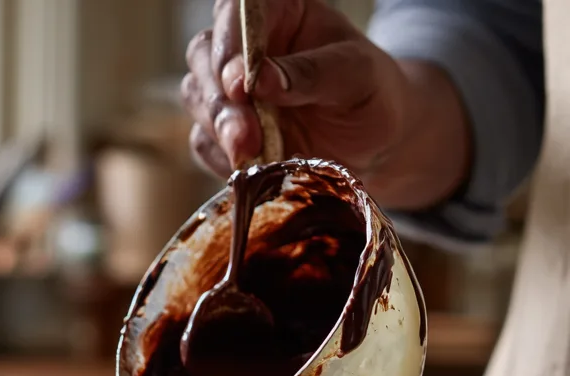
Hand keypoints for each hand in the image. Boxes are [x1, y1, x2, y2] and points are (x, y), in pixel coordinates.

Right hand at [181, 0, 470, 209]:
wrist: (373, 145)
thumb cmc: (370, 95)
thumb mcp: (355, 76)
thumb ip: (311, 73)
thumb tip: (260, 80)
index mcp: (278, 13)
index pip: (235, 12)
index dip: (228, 43)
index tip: (239, 81)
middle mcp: (245, 47)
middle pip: (204, 56)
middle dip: (219, 97)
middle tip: (245, 132)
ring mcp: (229, 92)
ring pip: (197, 99)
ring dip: (218, 129)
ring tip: (249, 153)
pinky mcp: (223, 133)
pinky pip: (204, 142)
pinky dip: (221, 157)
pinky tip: (249, 167)